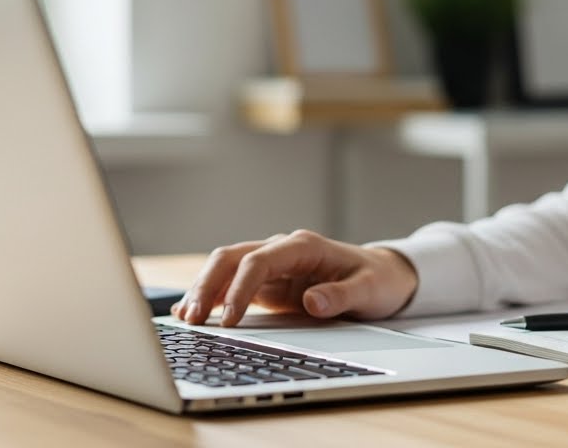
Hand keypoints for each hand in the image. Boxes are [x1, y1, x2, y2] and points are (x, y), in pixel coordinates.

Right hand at [170, 229, 418, 326]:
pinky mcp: (268, 283)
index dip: (239, 289)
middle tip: (193, 319)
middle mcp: (282, 250)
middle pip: (231, 258)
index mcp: (303, 246)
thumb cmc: (376, 280)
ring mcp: (272, 266)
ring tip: (185, 320)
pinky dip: (212, 298)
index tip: (229, 320)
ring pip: (225, 269)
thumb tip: (314, 303)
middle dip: (208, 286)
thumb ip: (341, 296)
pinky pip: (232, 285)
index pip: (259, 261)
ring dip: (204, 291)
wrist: (382, 275)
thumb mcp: (368, 290)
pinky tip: (193, 315)